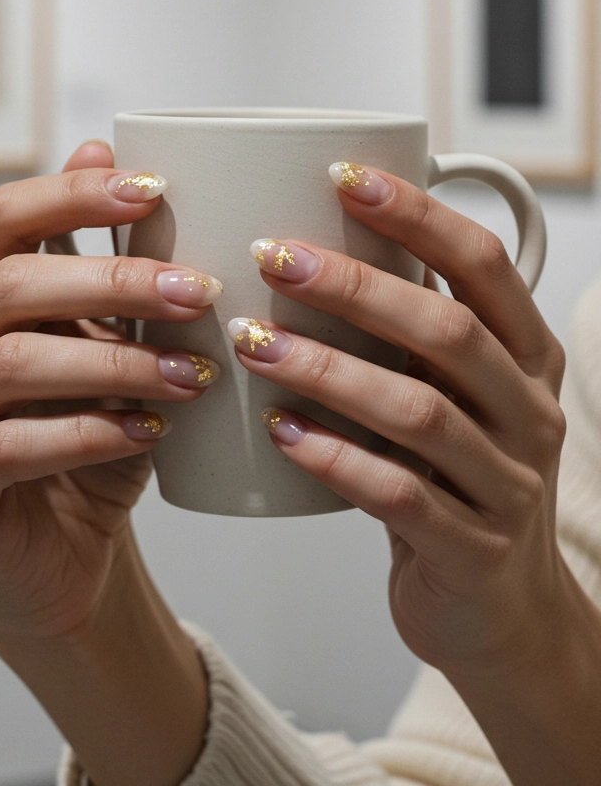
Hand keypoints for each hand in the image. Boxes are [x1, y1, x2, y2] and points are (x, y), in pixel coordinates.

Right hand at [0, 140, 221, 648]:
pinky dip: (85, 435)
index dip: (76, 194)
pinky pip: (5, 447)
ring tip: (191, 374)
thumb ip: (102, 261)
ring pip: (11, 365)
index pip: (4, 217)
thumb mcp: (110, 346)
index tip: (158, 190)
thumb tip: (103, 141)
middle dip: (115, 282)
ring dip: (114, 363)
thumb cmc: (91, 444)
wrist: (68, 560)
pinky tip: (148, 433)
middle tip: (200, 292)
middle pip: (10, 287)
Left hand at [230, 166, 600, 785]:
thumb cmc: (455, 475)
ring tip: (254, 342)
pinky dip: (335, 459)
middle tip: (271, 255)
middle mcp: (530, 411)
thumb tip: (312, 238)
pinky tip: (281, 433)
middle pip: (447, 331)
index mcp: (528, 355)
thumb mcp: (453, 394)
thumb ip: (411, 332)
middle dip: (354, 286)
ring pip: (419, 413)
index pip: (484, 264)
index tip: (342, 176)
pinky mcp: (472, 550)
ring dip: (328, 369)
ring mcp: (508, 485)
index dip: (417, 214)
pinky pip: (399, 496)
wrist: (501, 609)